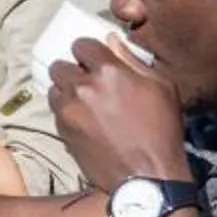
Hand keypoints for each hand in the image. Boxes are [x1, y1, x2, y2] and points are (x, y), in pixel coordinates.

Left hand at [47, 39, 189, 192]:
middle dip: (73, 70)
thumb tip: (110, 39)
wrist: (147, 176)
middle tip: (89, 82)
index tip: (96, 61)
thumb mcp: (161, 88)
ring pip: (54, 88)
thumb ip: (132, 60)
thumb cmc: (162, 130)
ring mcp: (68, 110)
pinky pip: (55, 111)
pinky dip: (66, 111)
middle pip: (60, 65)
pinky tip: (84, 120)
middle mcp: (82, 86)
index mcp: (108, 71)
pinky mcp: (61, 130)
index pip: (81, 45)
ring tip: (85, 103)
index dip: (89, 52)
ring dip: (67, 91)